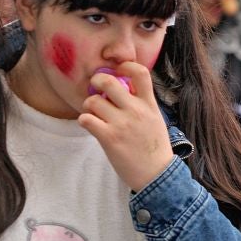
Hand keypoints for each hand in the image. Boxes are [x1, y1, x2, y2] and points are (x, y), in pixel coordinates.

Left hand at [78, 62, 173, 191]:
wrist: (156, 174)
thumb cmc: (154, 147)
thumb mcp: (155, 119)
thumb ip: (142, 103)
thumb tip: (123, 88)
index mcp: (149, 104)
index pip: (140, 72)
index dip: (126, 66)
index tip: (118, 71)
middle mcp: (136, 111)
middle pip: (108, 82)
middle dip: (97, 81)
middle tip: (96, 88)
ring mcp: (122, 124)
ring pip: (93, 101)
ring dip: (89, 106)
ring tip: (94, 114)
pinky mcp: (109, 138)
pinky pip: (86, 119)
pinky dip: (84, 120)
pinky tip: (91, 126)